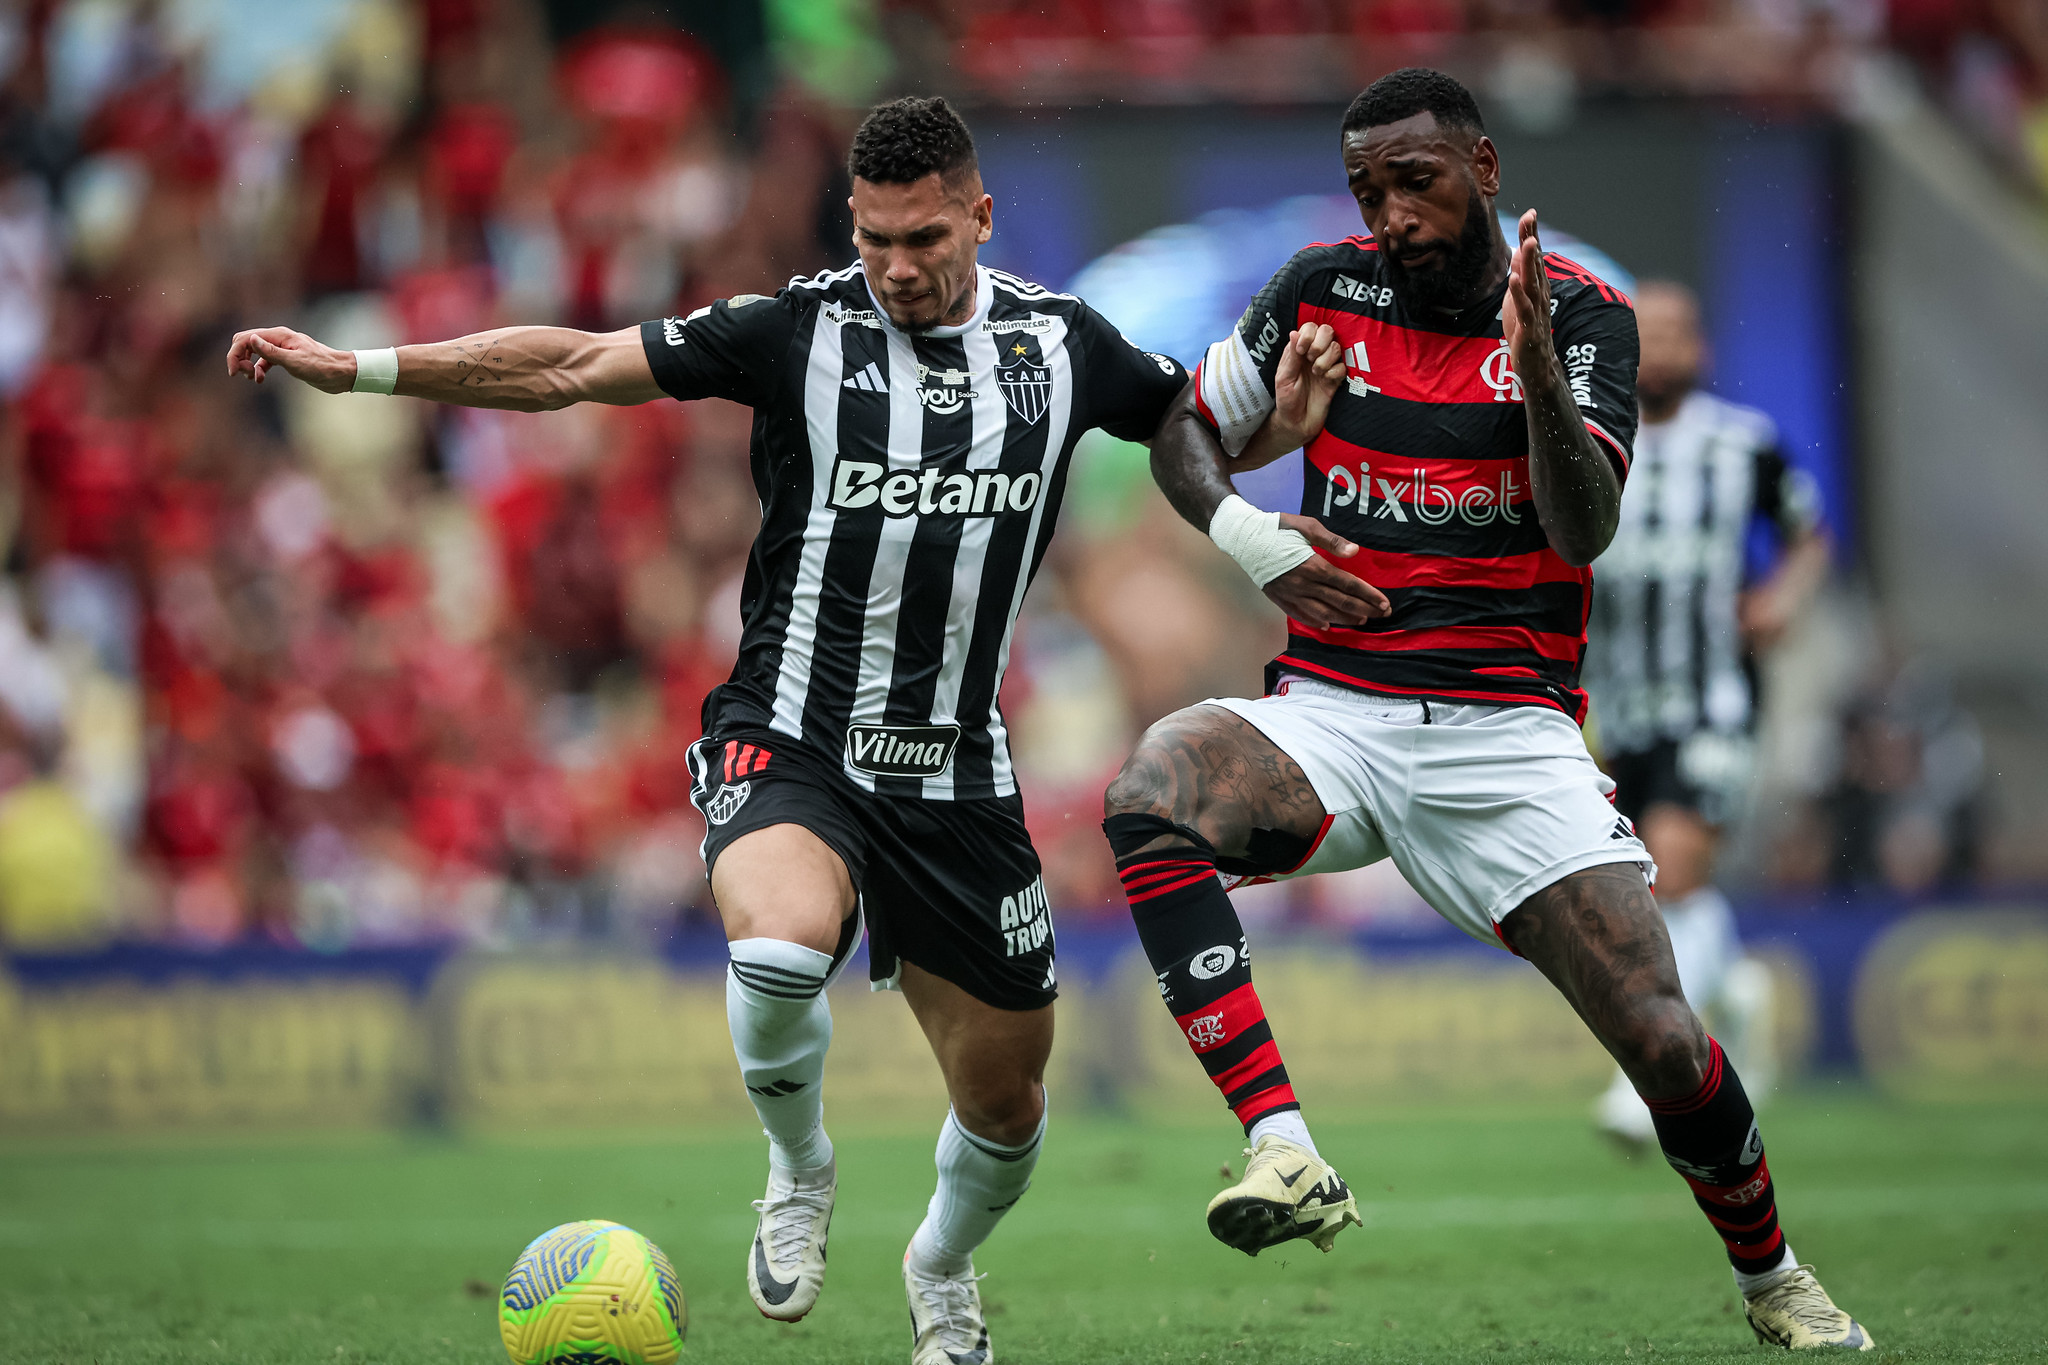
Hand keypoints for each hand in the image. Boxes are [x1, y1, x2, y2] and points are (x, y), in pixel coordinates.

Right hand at [226, 327, 356, 393]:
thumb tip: (251, 340)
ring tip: (253, 378)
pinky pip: (265, 360)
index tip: (234, 372)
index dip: (235, 354)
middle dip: (239, 357)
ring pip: (254, 351)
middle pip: (246, 342)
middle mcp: (279, 338)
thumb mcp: (294, 362)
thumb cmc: (322, 367)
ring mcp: (282, 348)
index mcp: (279, 335)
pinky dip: (259, 369)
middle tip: (244, 374)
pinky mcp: (287, 358)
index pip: (246, 338)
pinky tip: (259, 380)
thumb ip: (271, 352)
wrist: (342, 373)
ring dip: (248, 364)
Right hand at [1262, 514, 1390, 627]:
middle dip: (1364, 609)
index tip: (1384, 602)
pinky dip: (1314, 622)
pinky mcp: (1279, 598)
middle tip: (1382, 614)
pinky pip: (1299, 614)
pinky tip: (1326, 625)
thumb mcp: (1306, 526)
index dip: (1368, 594)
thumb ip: (1332, 541)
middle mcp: (1303, 584)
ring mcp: (1290, 594)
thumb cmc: (1277, 528)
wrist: (1243, 537)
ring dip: (1344, 618)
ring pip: (1322, 612)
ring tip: (1360, 620)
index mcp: (1313, 566)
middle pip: (1339, 601)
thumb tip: (1354, 551)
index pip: (1347, 584)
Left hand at [1270, 323, 1343, 446]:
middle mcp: (1314, 355)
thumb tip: (1294, 332)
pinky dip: (1334, 373)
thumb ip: (1291, 355)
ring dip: (1326, 359)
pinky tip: (1326, 381)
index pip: (1310, 328)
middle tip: (1310, 358)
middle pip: (1328, 331)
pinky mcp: (1337, 379)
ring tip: (1316, 373)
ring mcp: (1327, 366)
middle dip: (1320, 342)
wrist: (1297, 423)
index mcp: (1299, 351)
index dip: (1309, 334)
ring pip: (1337, 348)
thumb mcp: (1283, 377)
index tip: (1301, 350)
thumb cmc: (1286, 400)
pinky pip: (1343, 367)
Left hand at [1502, 209, 1555, 384]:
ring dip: (1531, 262)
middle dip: (1532, 239)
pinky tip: (1514, 279)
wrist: (1537, 366)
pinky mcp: (1528, 328)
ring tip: (1529, 241)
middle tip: (1530, 216)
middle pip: (1536, 263)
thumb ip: (1521, 276)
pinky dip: (1519, 294)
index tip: (1530, 212)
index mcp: (1537, 288)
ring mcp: (1536, 311)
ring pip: (1533, 283)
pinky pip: (1524, 309)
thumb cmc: (1527, 330)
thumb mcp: (1520, 299)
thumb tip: (1519, 252)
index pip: (1534, 257)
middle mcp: (1540, 295)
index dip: (1532, 235)